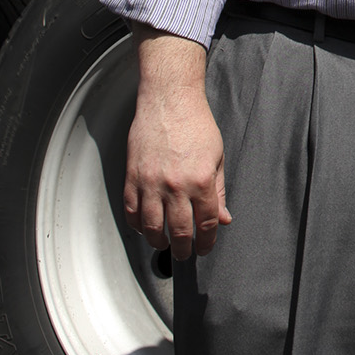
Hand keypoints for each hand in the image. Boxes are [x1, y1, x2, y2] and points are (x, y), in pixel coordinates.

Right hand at [124, 30, 231, 259]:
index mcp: (201, 181)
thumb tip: (223, 219)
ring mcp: (151, 182)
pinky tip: (144, 228)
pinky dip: (137, 225)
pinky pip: (131, 211)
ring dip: (159, 242)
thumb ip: (219, 191)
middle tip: (185, 254)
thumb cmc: (196, 124)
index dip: (207, 242)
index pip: (206, 224)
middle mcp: (175, 185)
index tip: (205, 248)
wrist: (169, 100)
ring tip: (164, 245)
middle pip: (179, 231)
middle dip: (184, 249)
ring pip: (151, 228)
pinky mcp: (133, 176)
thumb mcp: (217, 157)